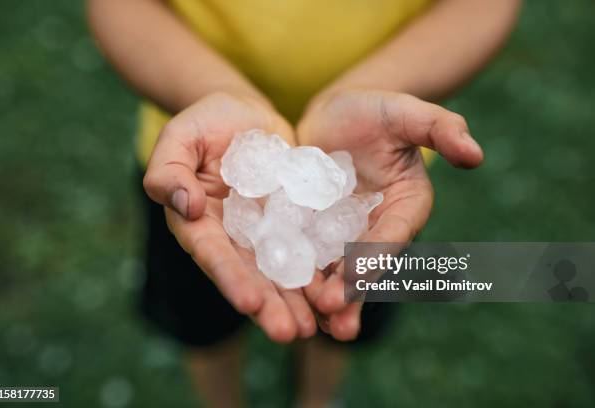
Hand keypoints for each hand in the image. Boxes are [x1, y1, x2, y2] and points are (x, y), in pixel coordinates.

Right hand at [143, 92, 316, 342]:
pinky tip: (337, 293)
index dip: (229, 277)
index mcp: (199, 222)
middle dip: (268, 305)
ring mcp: (264, 232)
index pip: (212, 253)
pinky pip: (306, 248)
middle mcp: (232, 236)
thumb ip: (169, 170)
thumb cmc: (206, 122)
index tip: (248, 302)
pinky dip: (319, 272)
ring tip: (314, 328)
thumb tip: (185, 206)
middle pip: (249, 274)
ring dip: (295, 301)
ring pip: (279, 271)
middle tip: (288, 333)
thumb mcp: (181, 138)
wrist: (247, 115)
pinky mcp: (293, 222)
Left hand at [297, 89, 483, 339]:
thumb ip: (441, 129)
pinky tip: (282, 296)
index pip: (393, 235)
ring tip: (312, 324)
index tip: (358, 279)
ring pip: (336, 268)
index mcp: (406, 206)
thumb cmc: (375, 109)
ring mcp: (345, 232)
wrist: (333, 115)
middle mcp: (378, 226)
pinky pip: (307, 254)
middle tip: (336, 319)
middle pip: (365, 263)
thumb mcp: (406, 112)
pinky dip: (298, 275)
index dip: (376, 257)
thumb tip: (476, 154)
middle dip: (352, 292)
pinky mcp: (315, 229)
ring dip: (325, 296)